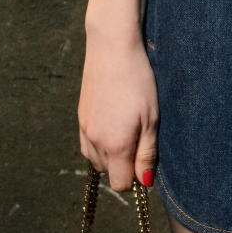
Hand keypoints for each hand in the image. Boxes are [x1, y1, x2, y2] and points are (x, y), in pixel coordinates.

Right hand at [79, 27, 159, 192]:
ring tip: (127, 128)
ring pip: (96, 160)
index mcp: (114, 145)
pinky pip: (88, 144)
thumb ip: (146, 153)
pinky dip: (100, 143)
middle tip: (140, 137)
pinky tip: (113, 122)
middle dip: (124, 165)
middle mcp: (94, 142)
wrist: (112, 48)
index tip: (146, 158)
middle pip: (108, 173)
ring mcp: (84, 129)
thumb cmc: (138, 81)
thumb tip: (144, 183)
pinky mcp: (80, 117)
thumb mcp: (151, 118)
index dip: (136, 177)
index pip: (121, 184)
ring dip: (111, 155)